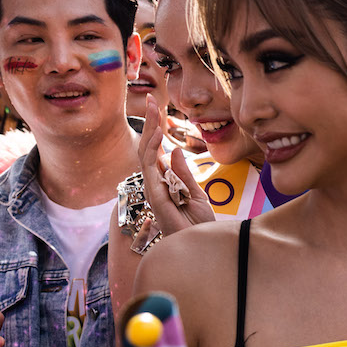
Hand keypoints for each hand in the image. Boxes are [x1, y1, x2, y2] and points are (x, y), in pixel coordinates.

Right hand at [137, 112, 207, 234]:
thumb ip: (183, 173)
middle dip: (149, 124)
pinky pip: (150, 168)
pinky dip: (152, 149)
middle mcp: (155, 184)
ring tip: (154, 109)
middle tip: (152, 101)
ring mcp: (153, 189)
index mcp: (164, 183)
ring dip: (149, 130)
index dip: (156, 129)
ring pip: (145, 154)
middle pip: (148, 148)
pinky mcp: (155, 195)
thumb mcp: (195, 194)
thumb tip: (175, 150)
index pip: (156, 151)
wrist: (201, 246)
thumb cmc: (198, 226)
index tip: (158, 108)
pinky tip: (157, 133)